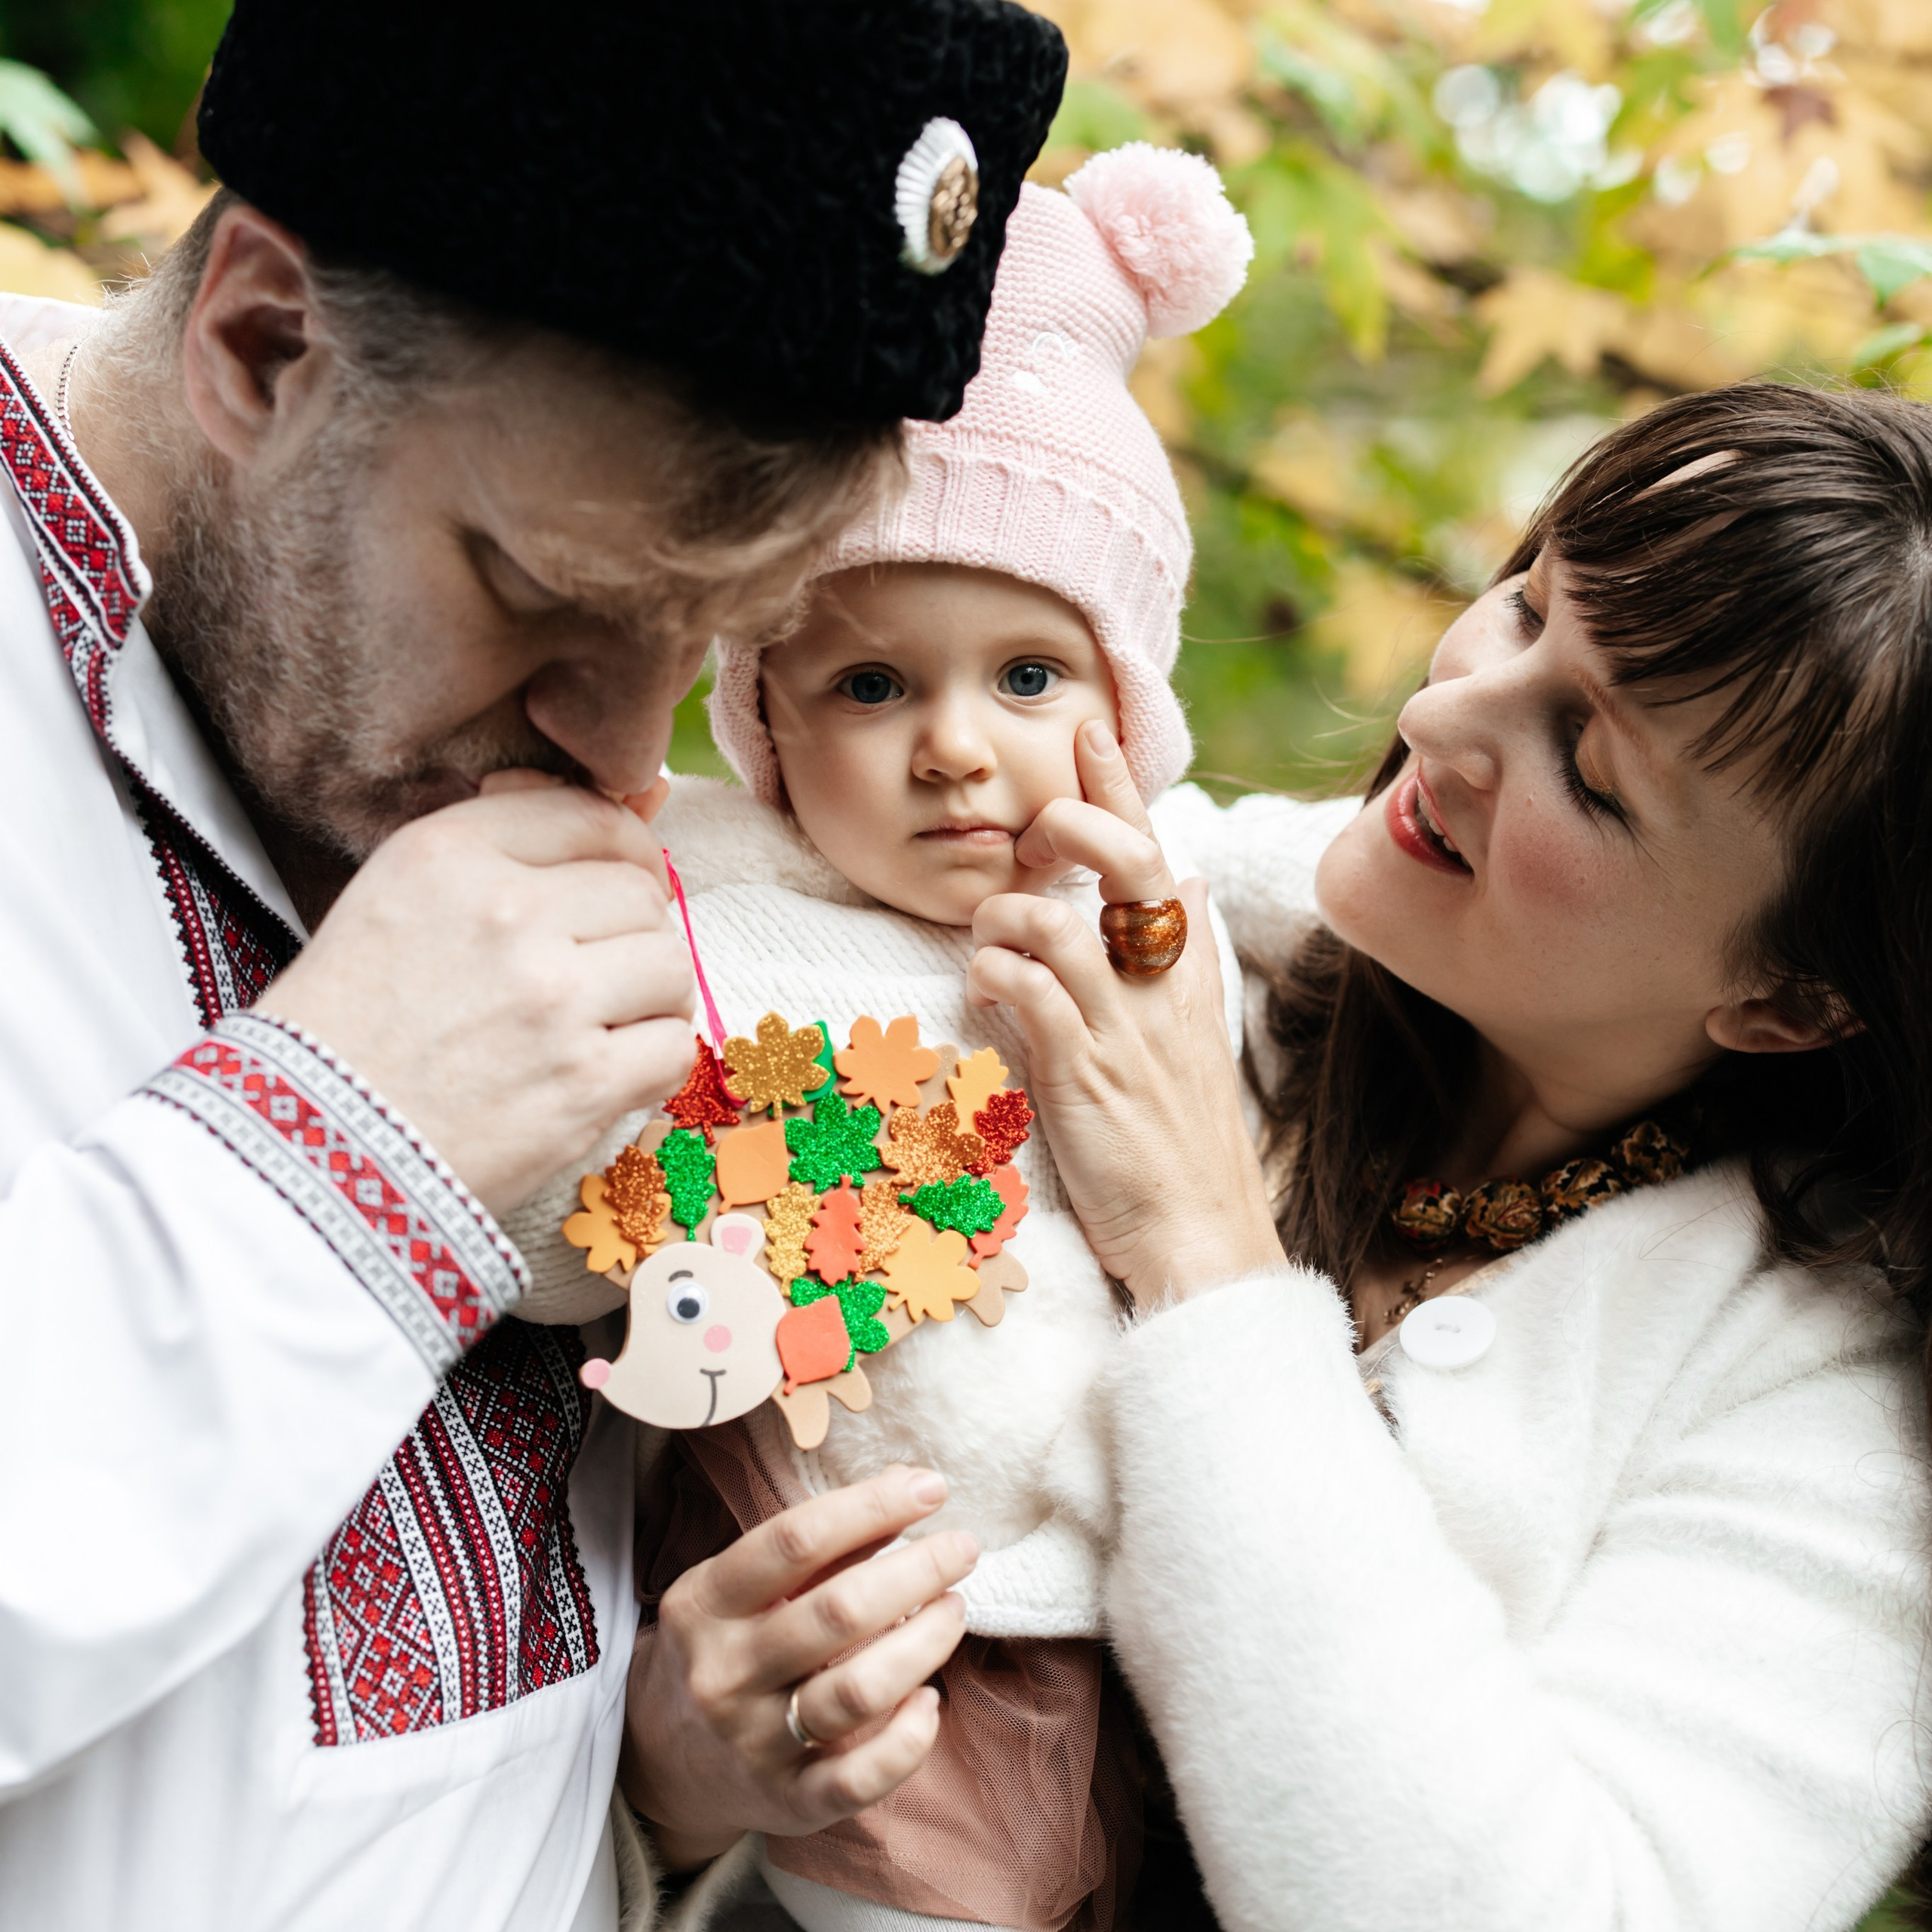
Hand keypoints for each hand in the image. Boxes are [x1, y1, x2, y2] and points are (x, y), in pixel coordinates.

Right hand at [256, 771, 694, 1216]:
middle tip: (601, 973)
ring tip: (605, 1024)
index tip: (621, 883)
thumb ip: (502, 845)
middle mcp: (506, 914)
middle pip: (640, 894)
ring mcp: (551, 1000)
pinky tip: (610, 1072)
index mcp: (449, 854)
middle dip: (633, 933)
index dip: (625, 852)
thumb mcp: (394, 897)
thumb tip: (642, 797)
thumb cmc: (344, 1029)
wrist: (302, 1152)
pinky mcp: (582, 1083)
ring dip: (651, 997)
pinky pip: (673, 1047)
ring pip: (669, 965)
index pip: (589, 816)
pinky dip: (653, 1061)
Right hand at [620, 1466, 974, 1869]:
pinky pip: (859, 1780)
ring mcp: (753, 1742)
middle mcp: (725, 1672)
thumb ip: (818, 1545)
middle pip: (838, 1612)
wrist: (661, 1758)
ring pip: (858, 1691)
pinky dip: (907, 1741)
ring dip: (924, 1643)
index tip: (930, 1488)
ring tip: (954, 1610)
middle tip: (963, 1548)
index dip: (871, 1506)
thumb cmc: (724, 1646)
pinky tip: (931, 1703)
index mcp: (706, 1603)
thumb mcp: (740, 1586)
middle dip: (918, 1570)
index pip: (796, 1540)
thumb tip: (905, 1486)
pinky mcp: (789, 1802)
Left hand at [968, 722, 1286, 1307]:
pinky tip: (983, 992)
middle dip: (1068, 822)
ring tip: (988, 945)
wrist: (1201, 1235)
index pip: (1158, 852)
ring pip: (1054, 918)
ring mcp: (1125, 1023)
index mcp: (1191, 967)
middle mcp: (1165, 982)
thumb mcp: (1191, 1036)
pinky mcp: (1083, 1069)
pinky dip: (990, 976)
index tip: (1088, 729)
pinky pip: (1024, 988)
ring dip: (1001, 917)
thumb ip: (1178, 957)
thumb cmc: (1182, 1140)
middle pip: (1127, 856)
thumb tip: (1183, 884)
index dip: (1118, 786)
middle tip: (1026, 843)